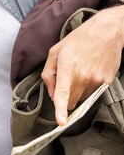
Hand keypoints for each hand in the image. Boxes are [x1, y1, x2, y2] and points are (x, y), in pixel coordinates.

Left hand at [41, 5, 123, 124]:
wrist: (106, 32)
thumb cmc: (78, 40)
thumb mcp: (56, 51)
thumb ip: (49, 74)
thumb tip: (51, 94)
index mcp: (67, 67)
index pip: (64, 93)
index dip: (61, 109)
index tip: (61, 122)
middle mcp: (83, 76)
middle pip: (71, 102)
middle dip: (66, 97)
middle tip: (66, 81)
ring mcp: (96, 80)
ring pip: (82, 98)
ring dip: (78, 91)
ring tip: (80, 71)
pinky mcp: (106, 82)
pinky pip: (93, 94)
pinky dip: (88, 87)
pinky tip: (90, 71)